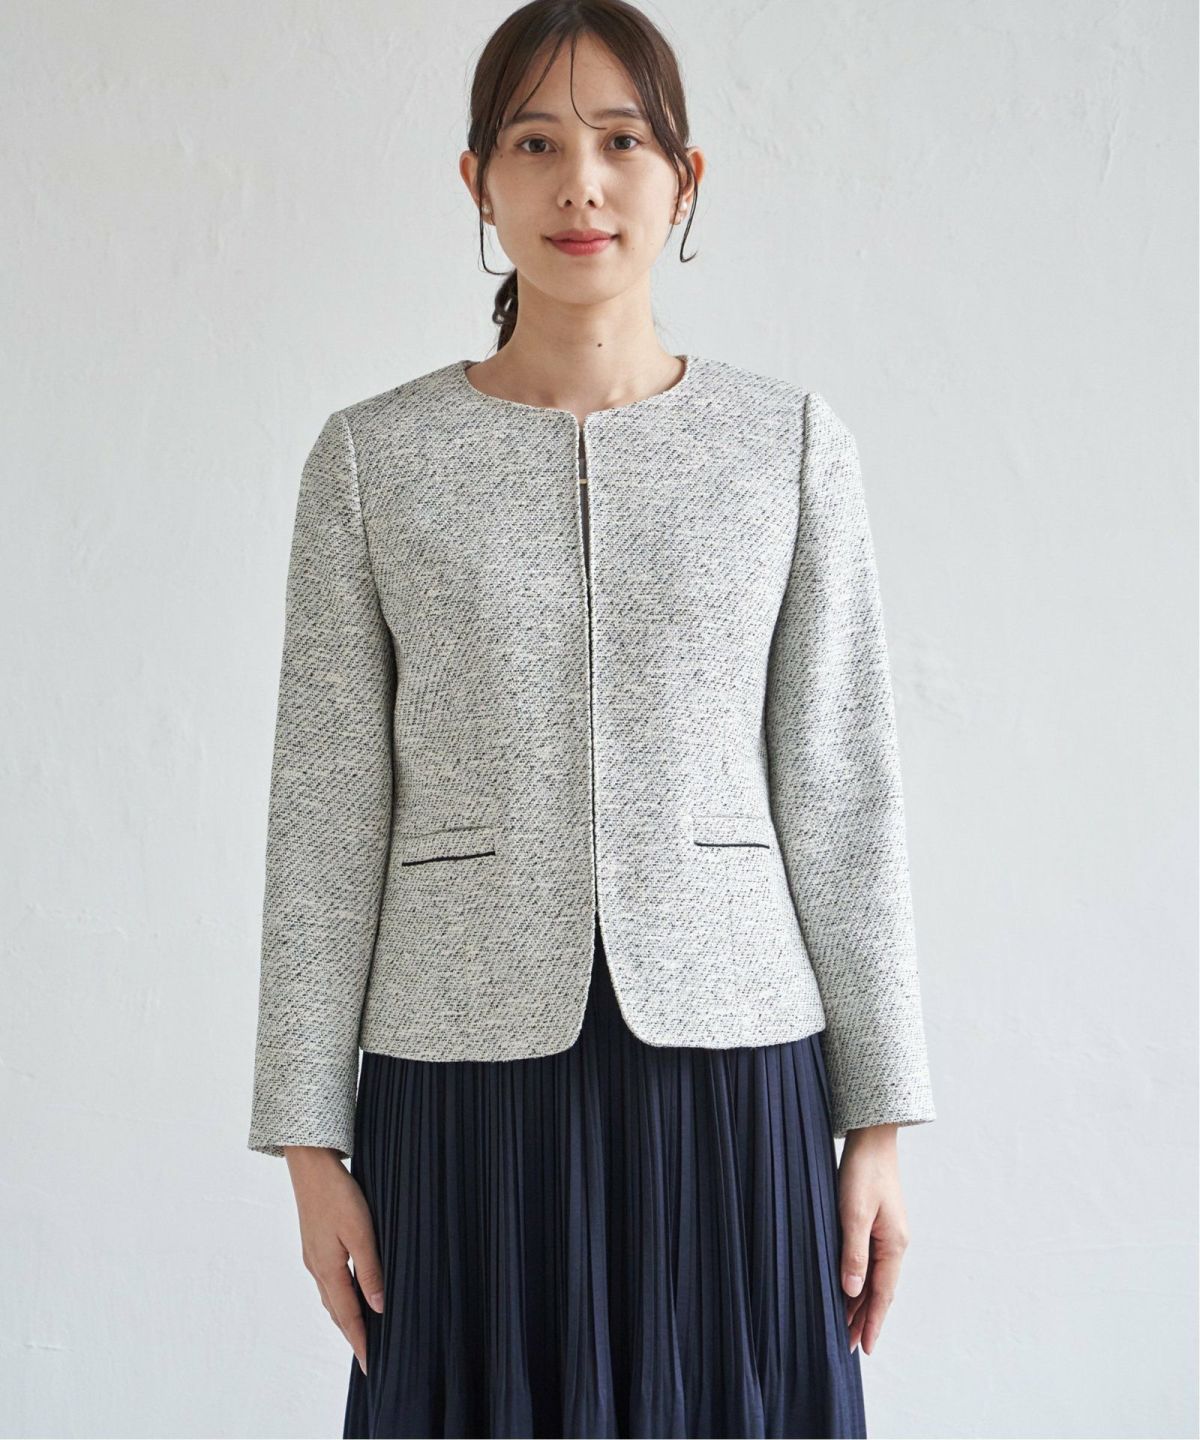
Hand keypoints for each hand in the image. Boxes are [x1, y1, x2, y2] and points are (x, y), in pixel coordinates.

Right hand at [284, 1146, 384, 1375]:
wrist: (310, 1167)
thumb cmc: (338, 1195)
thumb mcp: (360, 1231)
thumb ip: (369, 1269)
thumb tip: (377, 1306)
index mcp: (328, 1270)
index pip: (348, 1316)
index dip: (360, 1341)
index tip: (371, 1366)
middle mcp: (317, 1269)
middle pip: (336, 1313)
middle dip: (352, 1336)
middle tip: (369, 1357)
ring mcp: (313, 1258)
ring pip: (331, 1299)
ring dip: (345, 1318)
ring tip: (362, 1333)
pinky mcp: (314, 1247)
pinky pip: (328, 1284)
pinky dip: (339, 1298)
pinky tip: (349, 1294)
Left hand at [836, 1125, 909, 1356]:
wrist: (872, 1139)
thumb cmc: (862, 1172)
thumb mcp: (853, 1213)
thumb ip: (853, 1253)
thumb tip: (852, 1292)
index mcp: (893, 1245)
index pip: (882, 1294)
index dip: (872, 1322)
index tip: (865, 1349)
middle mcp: (894, 1244)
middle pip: (880, 1291)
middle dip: (866, 1319)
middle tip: (850, 1346)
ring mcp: (888, 1234)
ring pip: (875, 1278)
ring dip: (862, 1302)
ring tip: (847, 1326)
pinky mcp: (878, 1224)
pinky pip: (870, 1262)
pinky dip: (861, 1280)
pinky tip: (849, 1288)